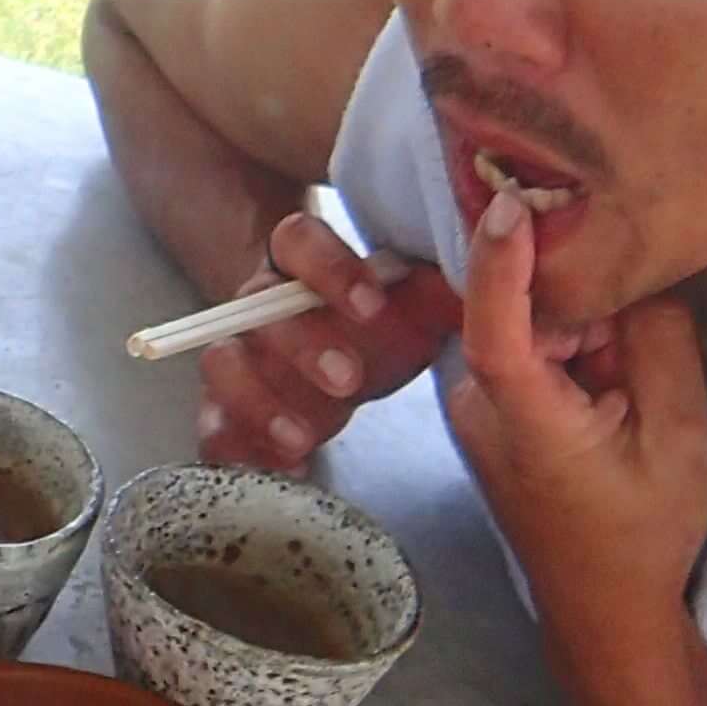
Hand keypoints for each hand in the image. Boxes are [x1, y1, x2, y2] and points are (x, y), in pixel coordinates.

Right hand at [196, 210, 457, 471]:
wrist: (350, 374)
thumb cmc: (384, 330)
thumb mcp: (423, 308)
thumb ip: (445, 285)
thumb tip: (493, 254)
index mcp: (304, 264)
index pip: (297, 240)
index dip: (328, 269)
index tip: (372, 305)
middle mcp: (259, 305)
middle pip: (254, 307)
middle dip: (300, 346)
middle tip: (347, 381)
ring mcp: (238, 359)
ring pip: (222, 365)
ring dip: (257, 400)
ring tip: (302, 437)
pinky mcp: (227, 411)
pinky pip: (213, 426)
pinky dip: (241, 448)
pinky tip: (285, 466)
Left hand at [443, 185, 706, 675]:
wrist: (602, 605)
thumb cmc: (644, 534)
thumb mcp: (677, 435)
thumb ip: (659, 343)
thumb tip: (641, 267)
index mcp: (523, 419)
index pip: (493, 326)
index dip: (499, 260)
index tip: (513, 201)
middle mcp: (478, 405)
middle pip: (530, 310)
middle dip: (590, 311)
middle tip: (641, 373)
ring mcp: (476, 406)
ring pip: (536, 326)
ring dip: (588, 337)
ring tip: (626, 401)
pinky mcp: (490, 406)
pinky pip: (533, 348)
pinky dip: (575, 354)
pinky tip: (608, 397)